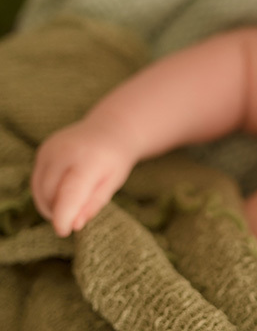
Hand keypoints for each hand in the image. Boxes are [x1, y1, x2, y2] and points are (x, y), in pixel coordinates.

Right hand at [31, 119, 137, 236]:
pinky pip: (37, 180)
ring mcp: (51, 148)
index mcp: (90, 160)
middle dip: (59, 210)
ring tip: (70, 203)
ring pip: (39, 189)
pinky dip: (46, 192)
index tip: (64, 231)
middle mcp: (66, 151)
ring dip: (50, 203)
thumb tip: (74, 225)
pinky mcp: (43, 150)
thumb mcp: (113, 183)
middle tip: (74, 216)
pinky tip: (61, 192)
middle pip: (51, 193)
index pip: (70, 192)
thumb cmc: (115, 160)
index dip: (63, 216)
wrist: (110, 130)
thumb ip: (94, 203)